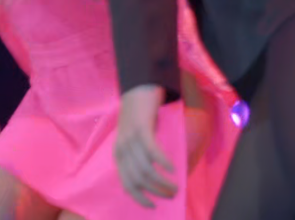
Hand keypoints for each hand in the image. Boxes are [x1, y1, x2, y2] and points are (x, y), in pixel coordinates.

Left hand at [115, 84, 177, 207]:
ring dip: (162, 182)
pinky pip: (152, 152)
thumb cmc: (139, 117)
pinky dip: (163, 162)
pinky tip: (173, 168)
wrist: (137, 89)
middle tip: (172, 195)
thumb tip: (157, 177)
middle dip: (156, 192)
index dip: (139, 197)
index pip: (126, 183)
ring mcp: (131, 139)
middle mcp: (122, 149)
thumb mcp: (134, 139)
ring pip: (146, 170)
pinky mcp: (142, 129)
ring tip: (176, 186)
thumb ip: (140, 156)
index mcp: (118, 154)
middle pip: (138, 180)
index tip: (153, 206)